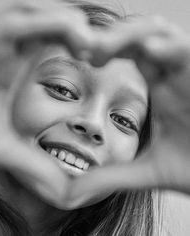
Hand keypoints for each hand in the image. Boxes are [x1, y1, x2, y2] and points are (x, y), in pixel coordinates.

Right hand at [0, 1, 94, 207]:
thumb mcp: (2, 146)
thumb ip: (32, 163)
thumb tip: (63, 190)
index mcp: (18, 67)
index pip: (58, 45)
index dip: (84, 48)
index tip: (104, 62)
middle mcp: (10, 48)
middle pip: (55, 24)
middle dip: (82, 31)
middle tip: (107, 49)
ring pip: (39, 14)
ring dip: (68, 23)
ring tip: (92, 43)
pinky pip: (15, 20)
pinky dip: (43, 21)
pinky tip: (71, 30)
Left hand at [67, 16, 189, 206]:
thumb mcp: (148, 171)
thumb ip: (112, 176)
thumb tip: (74, 190)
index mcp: (160, 87)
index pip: (131, 52)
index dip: (105, 49)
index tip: (81, 57)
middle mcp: (174, 76)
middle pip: (141, 35)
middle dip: (113, 36)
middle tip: (87, 52)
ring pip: (160, 33)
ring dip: (131, 35)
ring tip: (102, 51)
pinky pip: (188, 50)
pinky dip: (168, 47)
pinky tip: (148, 51)